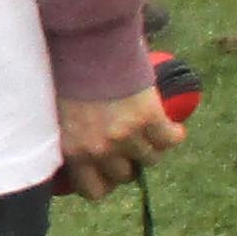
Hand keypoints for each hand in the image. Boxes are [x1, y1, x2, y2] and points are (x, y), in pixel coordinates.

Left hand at [57, 84, 181, 201]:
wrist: (86, 45)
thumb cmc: (69, 76)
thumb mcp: (63, 115)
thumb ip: (76, 138)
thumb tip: (91, 157)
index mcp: (72, 150)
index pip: (94, 190)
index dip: (105, 181)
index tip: (109, 169)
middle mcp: (98, 149)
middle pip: (126, 176)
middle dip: (129, 161)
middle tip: (130, 143)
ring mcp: (125, 136)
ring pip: (151, 159)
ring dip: (152, 146)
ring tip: (149, 129)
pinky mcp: (149, 119)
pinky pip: (170, 140)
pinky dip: (173, 133)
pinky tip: (171, 126)